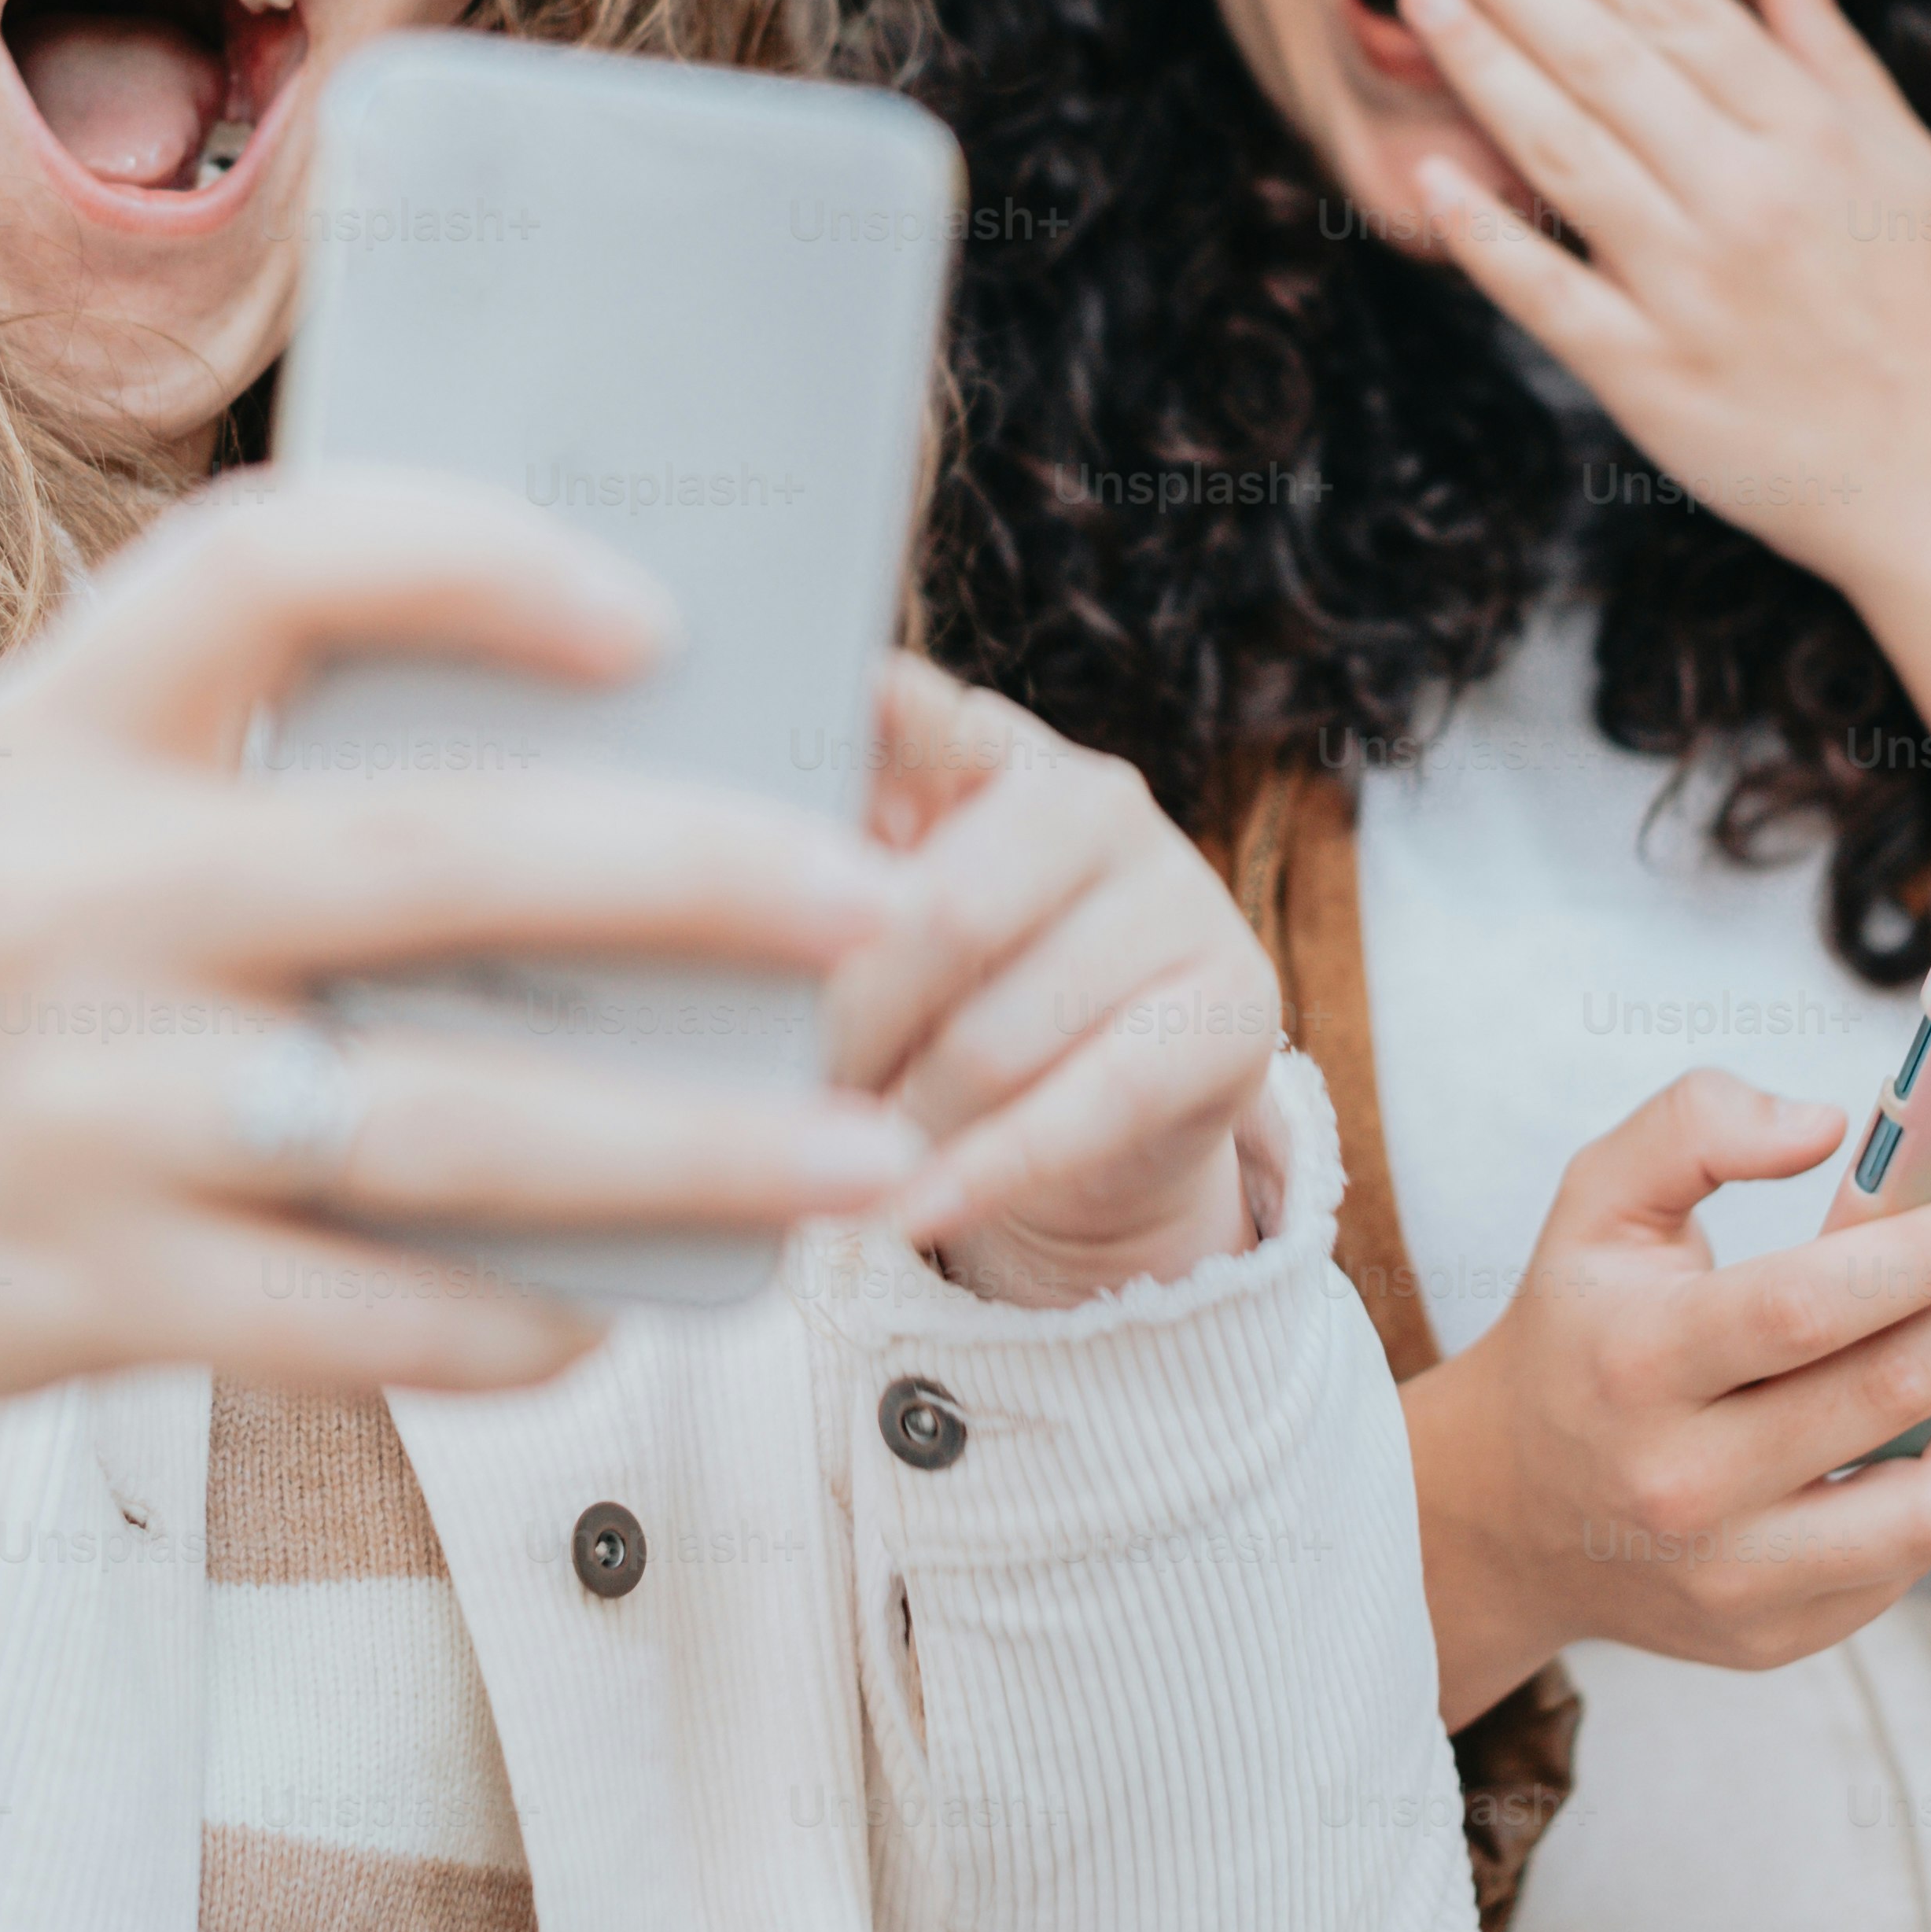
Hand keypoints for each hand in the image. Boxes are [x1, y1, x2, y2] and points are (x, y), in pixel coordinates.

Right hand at [0, 468, 932, 1559]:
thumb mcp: (18, 795)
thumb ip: (235, 761)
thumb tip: (587, 750)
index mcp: (49, 726)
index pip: (273, 564)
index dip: (474, 558)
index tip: (652, 609)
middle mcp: (60, 899)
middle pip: (432, 863)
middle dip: (691, 880)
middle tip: (872, 893)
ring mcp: (74, 1108)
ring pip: (444, 1129)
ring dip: (686, 1151)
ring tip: (866, 1158)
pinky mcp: (81, 1293)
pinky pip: (359, 1323)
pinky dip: (512, 1321)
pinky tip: (623, 1311)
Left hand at [819, 657, 1270, 1307]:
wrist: (1104, 1119)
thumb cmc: (953, 1001)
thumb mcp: (888, 921)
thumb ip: (814, 876)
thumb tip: (692, 881)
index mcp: (992, 748)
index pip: (918, 718)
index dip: (852, 735)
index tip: (764, 786)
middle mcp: (1099, 797)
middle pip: (941, 916)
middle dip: (844, 1027)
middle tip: (767, 1102)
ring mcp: (1183, 897)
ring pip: (1004, 1033)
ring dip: (899, 1120)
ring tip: (830, 1164)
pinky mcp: (1238, 1009)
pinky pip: (1092, 1105)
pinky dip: (982, 1174)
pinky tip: (903, 1212)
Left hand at [1390, 0, 1930, 832]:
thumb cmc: (1917, 305)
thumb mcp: (1904, 163)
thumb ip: (1830, 54)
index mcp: (1810, 138)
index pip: (1678, 14)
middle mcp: (1746, 200)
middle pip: (1605, 65)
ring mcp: (1691, 290)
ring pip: (1563, 157)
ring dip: (1484, 71)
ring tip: (1422, 0)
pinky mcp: (1647, 377)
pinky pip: (1547, 294)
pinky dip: (1485, 237)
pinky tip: (1428, 177)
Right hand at [1401, 1068, 1930, 1724]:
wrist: (1501, 1513)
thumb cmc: (1575, 1330)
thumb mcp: (1596, 1201)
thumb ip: (1696, 1126)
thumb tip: (1826, 1126)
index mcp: (1633, 1362)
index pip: (1804, 1307)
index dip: (1924, 1257)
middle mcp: (1677, 1483)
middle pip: (1886, 1399)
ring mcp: (1727, 1575)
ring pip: (1925, 1514)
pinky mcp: (1768, 1635)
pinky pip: (1905, 1567)